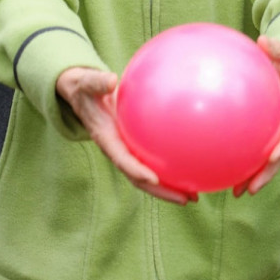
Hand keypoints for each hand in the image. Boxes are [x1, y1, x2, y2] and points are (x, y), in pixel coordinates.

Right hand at [56, 67, 193, 204]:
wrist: (84, 95)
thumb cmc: (86, 88)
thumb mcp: (87, 83)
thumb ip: (97, 82)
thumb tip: (111, 80)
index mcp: (106, 138)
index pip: (122, 159)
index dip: (136, 170)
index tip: (153, 179)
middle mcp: (118, 150)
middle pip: (139, 178)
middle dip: (161, 191)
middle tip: (185, 199)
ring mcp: (127, 151)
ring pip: (149, 176)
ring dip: (170, 188)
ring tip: (195, 195)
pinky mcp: (135, 146)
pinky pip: (154, 160)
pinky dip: (172, 168)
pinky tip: (194, 167)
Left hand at [237, 40, 279, 196]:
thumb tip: (264, 40)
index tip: (273, 157)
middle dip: (267, 173)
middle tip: (250, 190)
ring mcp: (279, 131)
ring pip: (268, 158)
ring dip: (255, 176)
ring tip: (237, 192)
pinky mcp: (268, 132)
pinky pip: (257, 148)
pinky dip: (244, 161)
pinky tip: (224, 171)